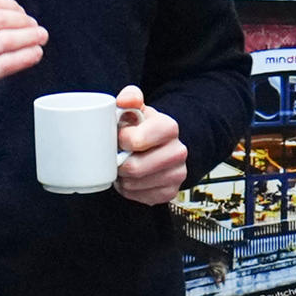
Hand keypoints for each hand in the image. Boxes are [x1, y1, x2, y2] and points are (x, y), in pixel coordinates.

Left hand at [109, 88, 187, 205]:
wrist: (160, 146)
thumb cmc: (142, 127)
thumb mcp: (137, 108)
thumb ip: (130, 97)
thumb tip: (124, 101)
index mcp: (169, 127)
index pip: (136, 141)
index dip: (120, 141)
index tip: (119, 137)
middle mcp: (178, 152)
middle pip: (134, 168)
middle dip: (118, 163)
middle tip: (116, 156)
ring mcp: (177, 174)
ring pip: (134, 185)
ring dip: (122, 178)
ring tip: (123, 166)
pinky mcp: (170, 193)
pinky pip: (139, 197)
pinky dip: (130, 190)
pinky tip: (131, 179)